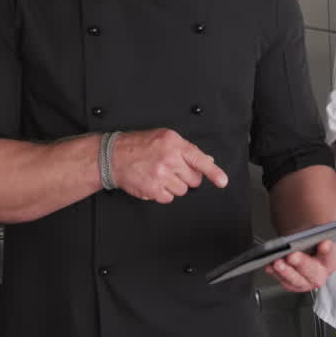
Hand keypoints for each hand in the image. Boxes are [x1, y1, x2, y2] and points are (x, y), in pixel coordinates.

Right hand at [110, 128, 228, 203]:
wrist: (113, 156)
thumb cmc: (138, 145)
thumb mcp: (164, 138)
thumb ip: (186, 149)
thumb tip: (206, 159)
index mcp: (174, 144)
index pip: (200, 159)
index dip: (214, 172)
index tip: (222, 181)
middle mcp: (169, 159)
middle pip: (193, 179)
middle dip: (186, 177)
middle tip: (173, 170)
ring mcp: (161, 176)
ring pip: (182, 190)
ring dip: (174, 185)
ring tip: (160, 175)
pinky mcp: (153, 190)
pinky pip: (169, 198)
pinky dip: (162, 193)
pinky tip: (154, 182)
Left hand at [266, 239, 335, 292]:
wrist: (299, 248)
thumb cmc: (306, 241)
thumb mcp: (309, 234)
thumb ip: (310, 234)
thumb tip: (302, 234)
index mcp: (328, 261)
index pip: (329, 255)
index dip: (327, 250)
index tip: (324, 243)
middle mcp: (319, 275)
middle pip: (313, 272)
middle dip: (302, 263)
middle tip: (292, 256)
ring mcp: (306, 282)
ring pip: (296, 281)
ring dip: (285, 271)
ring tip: (277, 262)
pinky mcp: (292, 285)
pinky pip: (283, 281)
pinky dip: (275, 274)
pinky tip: (269, 266)